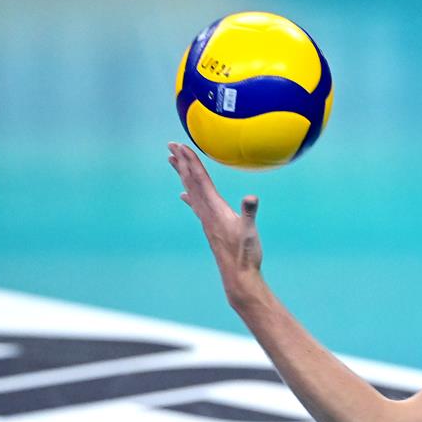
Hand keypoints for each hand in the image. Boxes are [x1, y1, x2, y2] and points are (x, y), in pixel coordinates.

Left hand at [167, 142, 263, 304]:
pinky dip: (189, 195)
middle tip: (171, 145)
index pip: (200, 180)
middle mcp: (206, 212)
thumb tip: (250, 197)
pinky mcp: (210, 227)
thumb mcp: (250, 232)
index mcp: (215, 208)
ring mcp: (207, 220)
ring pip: (191, 191)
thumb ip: (249, 213)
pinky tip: (184, 195)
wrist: (238, 276)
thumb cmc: (245, 254)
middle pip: (191, 182)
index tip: (181, 146)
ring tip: (173, 162)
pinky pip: (196, 205)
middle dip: (182, 163)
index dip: (191, 162)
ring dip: (183, 175)